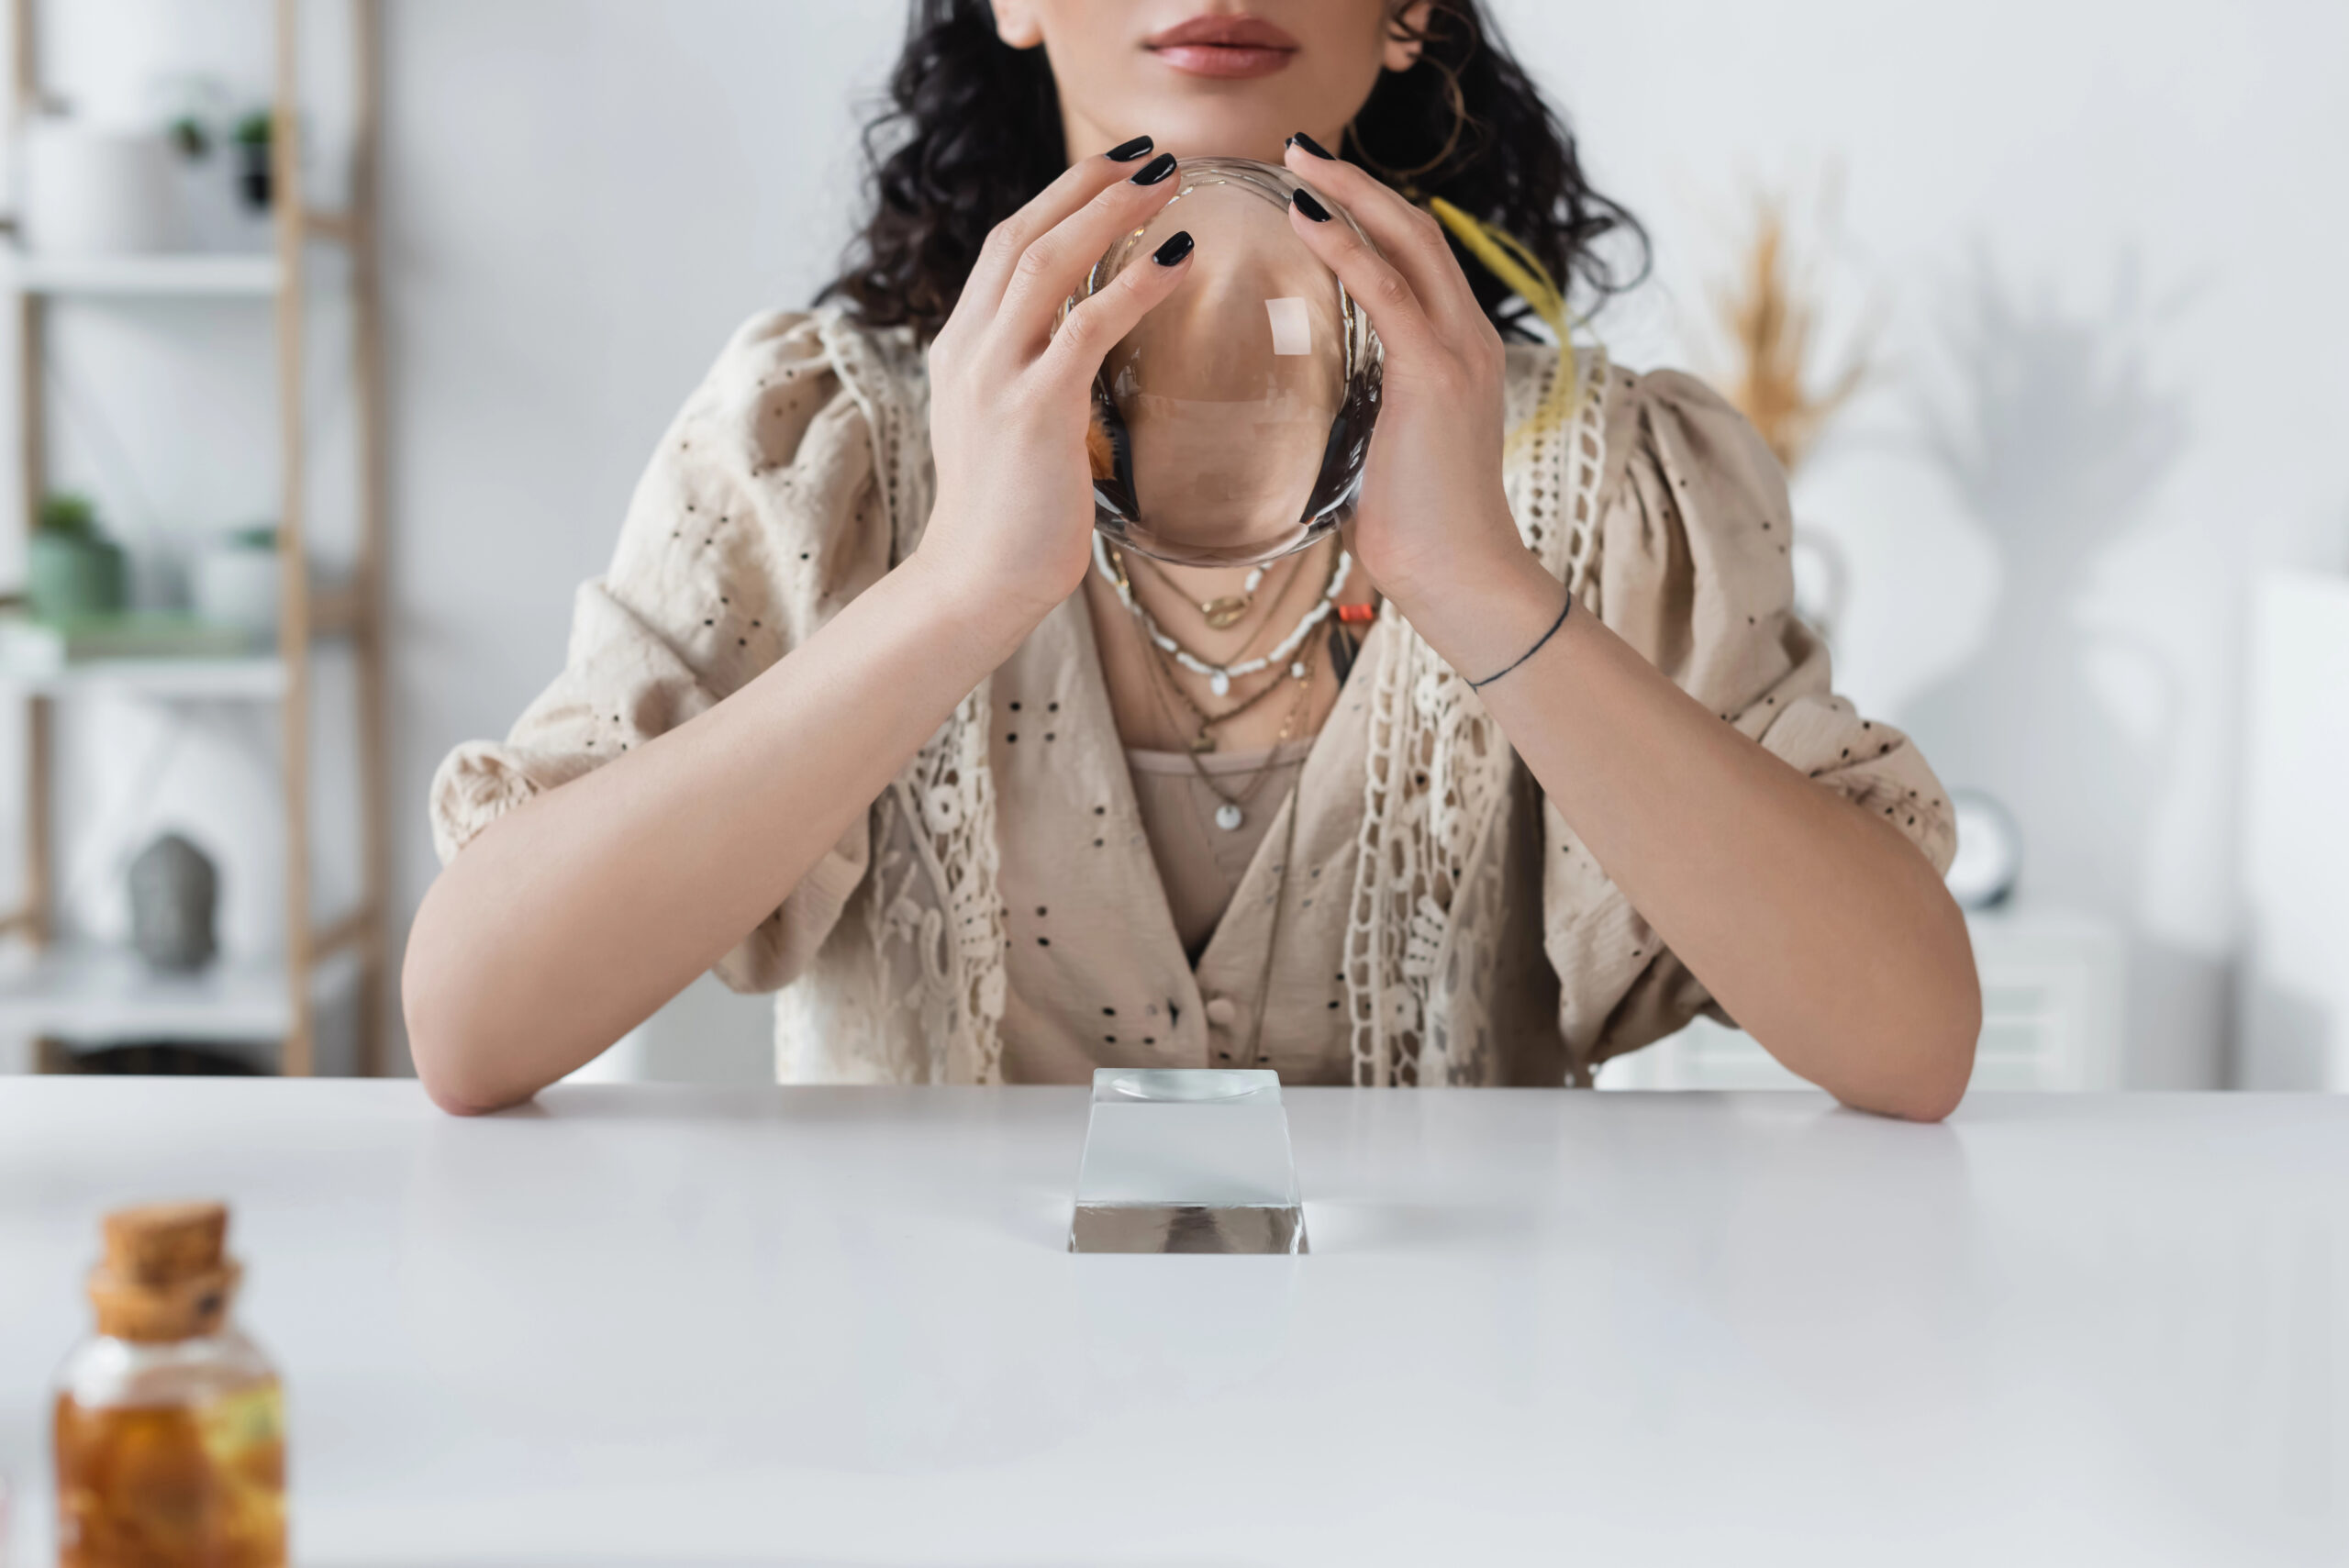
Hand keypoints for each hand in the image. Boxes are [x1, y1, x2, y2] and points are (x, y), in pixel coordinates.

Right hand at [913, 142, 1194, 634]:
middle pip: (1024, 235)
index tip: (1114, 171)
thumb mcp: (1006, 432)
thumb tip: (1077, 355)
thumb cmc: (1006, 522)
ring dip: (1112, 212)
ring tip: (1168, 181)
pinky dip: (1135, 285)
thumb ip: (1031, 381)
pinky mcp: (1032, 411)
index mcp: (961, 349)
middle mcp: (969, 349)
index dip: (1060, 199)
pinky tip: (1178, 260)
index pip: (1006, 248)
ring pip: (1048, 263)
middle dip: (1088, 184)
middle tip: (1151, 155)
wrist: (973, 585)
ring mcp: (995, 377)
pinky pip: (1086, 327)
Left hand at [1278, 138, 1558, 664]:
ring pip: (1408, 241)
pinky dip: (1346, 247)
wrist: (1459, 575)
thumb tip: (1312, 402)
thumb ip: (1364, 407)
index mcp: (1458, 351)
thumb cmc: (1416, 528)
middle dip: (1357, 182)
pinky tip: (1305, 220)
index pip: (1419, 256)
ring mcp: (1458, 350)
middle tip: (1298, 150)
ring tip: (1295, 162)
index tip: (1318, 187)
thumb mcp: (1386, 448)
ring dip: (1348, 194)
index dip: (1371, 212)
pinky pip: (1388, 290)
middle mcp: (1468, 337)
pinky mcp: (1434, 373)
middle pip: (1418, 228)